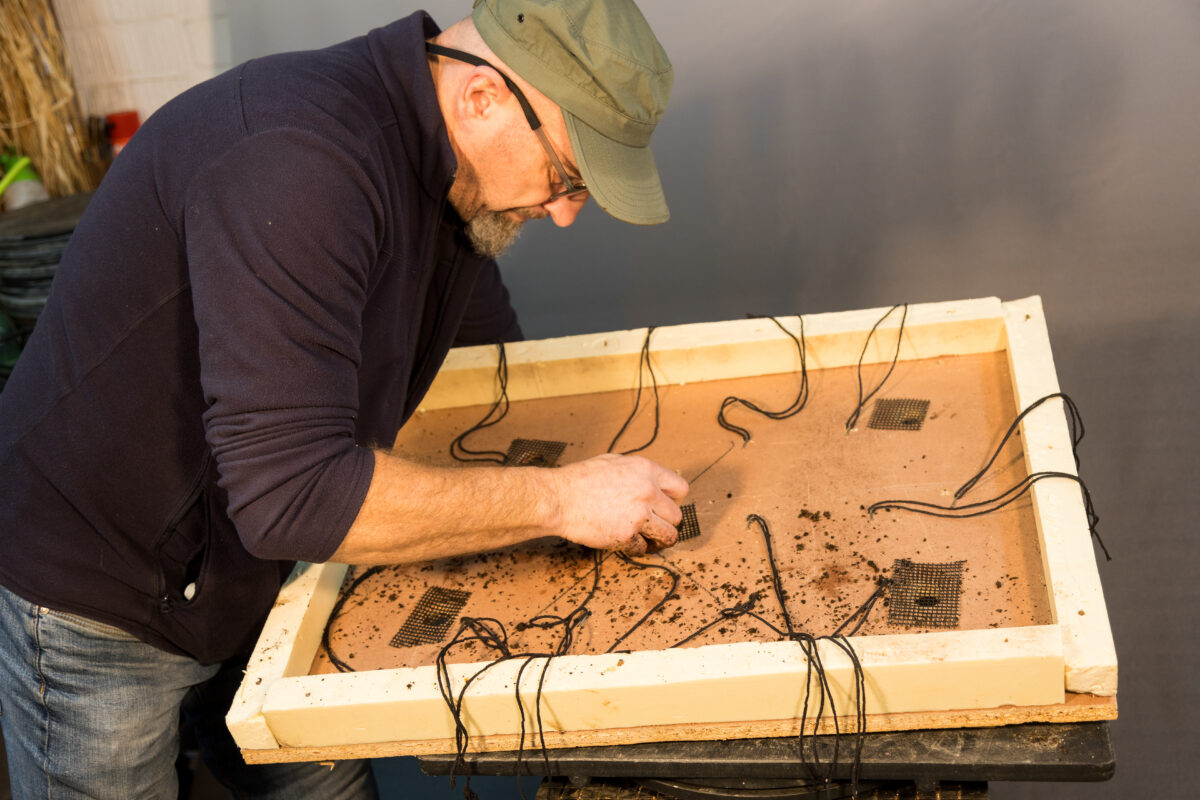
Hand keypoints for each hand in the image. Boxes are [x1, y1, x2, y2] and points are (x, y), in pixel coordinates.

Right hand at [552, 454, 688, 554]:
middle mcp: (648, 492)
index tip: (667, 506)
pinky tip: (625, 540)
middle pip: (677, 516)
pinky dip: (635, 547)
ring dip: (659, 539)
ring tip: (649, 539)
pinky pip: (642, 548)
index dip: (674, 499)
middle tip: (654, 525)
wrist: (559, 498)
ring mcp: (639, 515)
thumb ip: (638, 472)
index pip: (681, 488)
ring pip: (668, 535)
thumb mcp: (614, 462)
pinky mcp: (626, 535)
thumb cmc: (580, 479)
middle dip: (666, 522)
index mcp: (646, 470)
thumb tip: (653, 481)